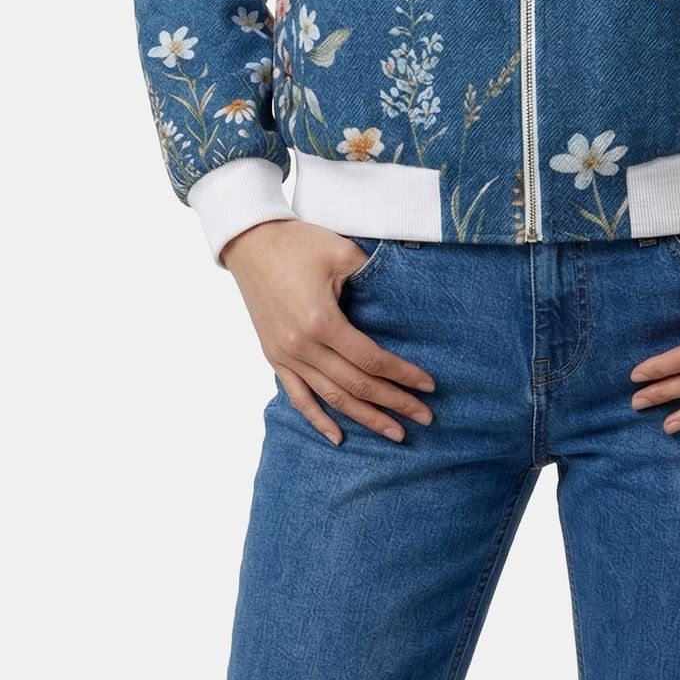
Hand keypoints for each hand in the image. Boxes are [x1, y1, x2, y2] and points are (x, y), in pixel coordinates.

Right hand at [220, 219, 436, 446]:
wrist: (250, 243)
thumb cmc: (298, 244)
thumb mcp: (341, 253)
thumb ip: (374, 277)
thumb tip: (405, 298)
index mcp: (321, 322)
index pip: (371, 360)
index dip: (402, 375)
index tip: (429, 386)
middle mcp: (302, 347)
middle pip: (356, 385)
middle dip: (393, 404)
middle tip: (425, 418)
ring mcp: (285, 355)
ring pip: (331, 398)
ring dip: (365, 418)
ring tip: (394, 433)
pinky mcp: (274, 356)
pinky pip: (297, 396)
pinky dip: (318, 419)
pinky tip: (338, 436)